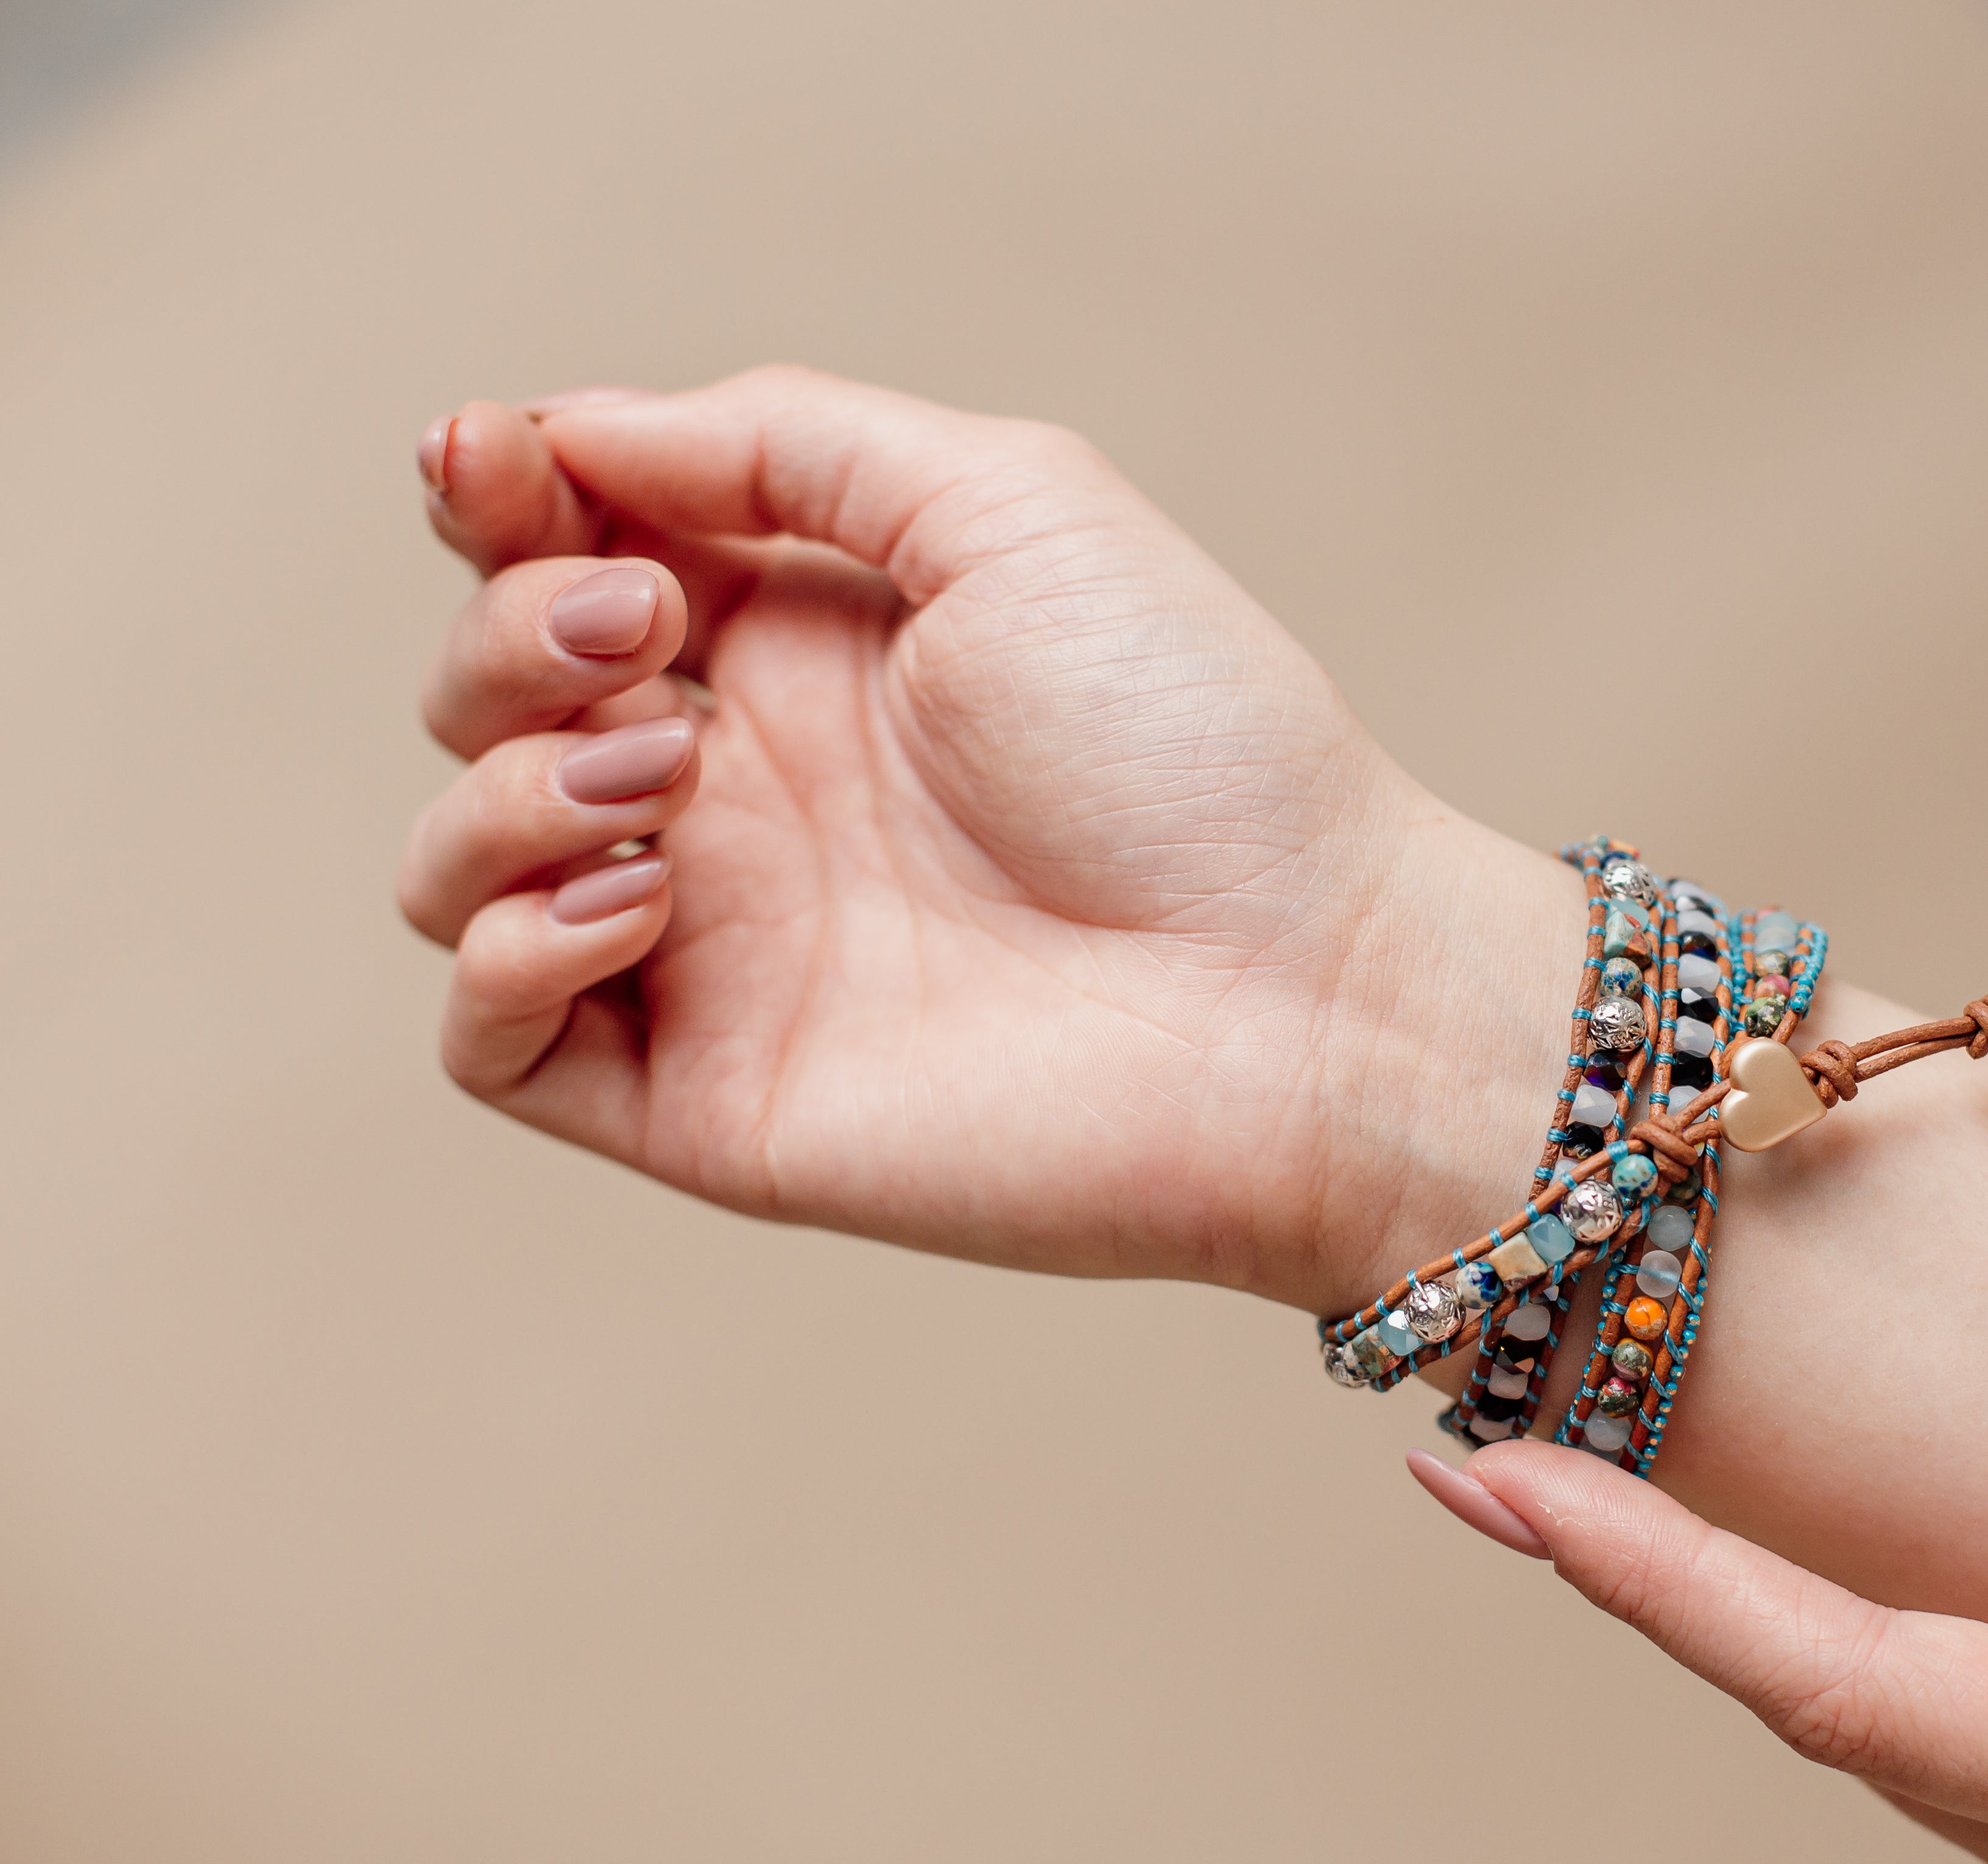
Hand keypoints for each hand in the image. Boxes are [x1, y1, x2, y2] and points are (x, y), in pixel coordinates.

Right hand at [398, 369, 1575, 1304]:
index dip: (497, 494)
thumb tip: (581, 424)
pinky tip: (645, 896)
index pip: (566, 551)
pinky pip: (495, 1040)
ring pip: (458, 861)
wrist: (1306, 990)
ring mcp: (716, 946)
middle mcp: (744, 790)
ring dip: (503, 784)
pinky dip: (510, 953)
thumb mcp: (1011, 506)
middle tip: (646, 632)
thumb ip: (790, 442)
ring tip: (665, 771)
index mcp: (803, 644)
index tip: (494, 460)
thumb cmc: (1200, 748)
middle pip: (489, 690)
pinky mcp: (707, 1093)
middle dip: (508, 629)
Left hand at [1416, 1183, 1987, 1863]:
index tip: (1497, 1483)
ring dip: (1732, 1600)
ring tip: (1617, 1458)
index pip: (1850, 1681)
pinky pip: (1974, 1746)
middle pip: (1822, 1694)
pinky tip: (1858, 1570)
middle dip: (1638, 1565)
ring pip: (1889, 1722)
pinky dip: (1854, 1643)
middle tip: (1480, 1427)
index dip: (1660, 1578)